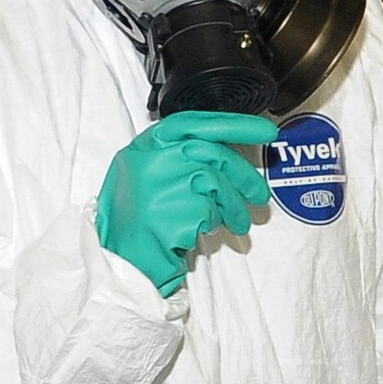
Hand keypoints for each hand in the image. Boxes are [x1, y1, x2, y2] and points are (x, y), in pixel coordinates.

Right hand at [95, 111, 277, 293]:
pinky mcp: (169, 215)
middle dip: (244, 174)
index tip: (263, 129)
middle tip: (259, 193)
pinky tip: (202, 231)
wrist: (119, 260)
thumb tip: (224, 150)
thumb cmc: (136, 220)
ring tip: (237, 222)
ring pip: (215, 184)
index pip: (191, 123)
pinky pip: (208, 212)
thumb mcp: (146, 176)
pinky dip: (213, 223)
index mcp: (142, 149)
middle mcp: (148, 162)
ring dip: (233, 207)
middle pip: (210, 152)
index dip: (232, 124)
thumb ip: (177, 157)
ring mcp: (158, 187)